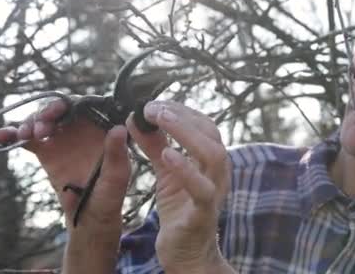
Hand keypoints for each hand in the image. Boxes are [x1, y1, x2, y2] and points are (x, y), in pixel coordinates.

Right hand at [0, 100, 130, 231]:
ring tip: (24, 135)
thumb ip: (117, 153)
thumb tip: (119, 129)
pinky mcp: (47, 152)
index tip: (58, 111)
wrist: (90, 216)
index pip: (86, 107)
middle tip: (41, 127)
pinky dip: (14, 135)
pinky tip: (2, 136)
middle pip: (60, 110)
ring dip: (30, 122)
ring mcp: (63, 139)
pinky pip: (29, 139)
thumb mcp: (117, 177)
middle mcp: (81, 129)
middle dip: (47, 112)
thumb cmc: (109, 196)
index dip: (70, 104)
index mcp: (101, 130)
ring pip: (43, 121)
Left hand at [127, 101, 231, 272]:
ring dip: (186, 133)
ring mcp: (215, 192)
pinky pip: (202, 189)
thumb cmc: (180, 210)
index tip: (154, 102)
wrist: (187, 253)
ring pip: (213, 155)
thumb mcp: (166, 173)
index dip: (180, 109)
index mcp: (210, 160)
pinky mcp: (203, 213)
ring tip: (161, 120)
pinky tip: (167, 155)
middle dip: (182, 116)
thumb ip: (155, 146)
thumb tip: (136, 119)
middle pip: (211, 133)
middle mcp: (218, 172)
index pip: (204, 124)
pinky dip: (186, 169)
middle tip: (153, 107)